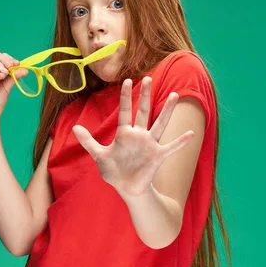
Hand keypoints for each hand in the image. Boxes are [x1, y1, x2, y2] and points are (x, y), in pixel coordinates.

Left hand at [72, 76, 194, 197]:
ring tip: (174, 94)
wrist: (127, 188)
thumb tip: (74, 128)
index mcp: (124, 134)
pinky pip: (171, 147)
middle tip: (148, 78)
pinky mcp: (158, 156)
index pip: (125, 111)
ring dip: (167, 110)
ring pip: (160, 123)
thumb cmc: (114, 171)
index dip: (126, 97)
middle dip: (145, 96)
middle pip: (143, 111)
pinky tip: (191, 133)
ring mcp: (150, 144)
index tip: (127, 80)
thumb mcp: (99, 155)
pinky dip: (181, 141)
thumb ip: (88, 142)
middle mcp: (139, 135)